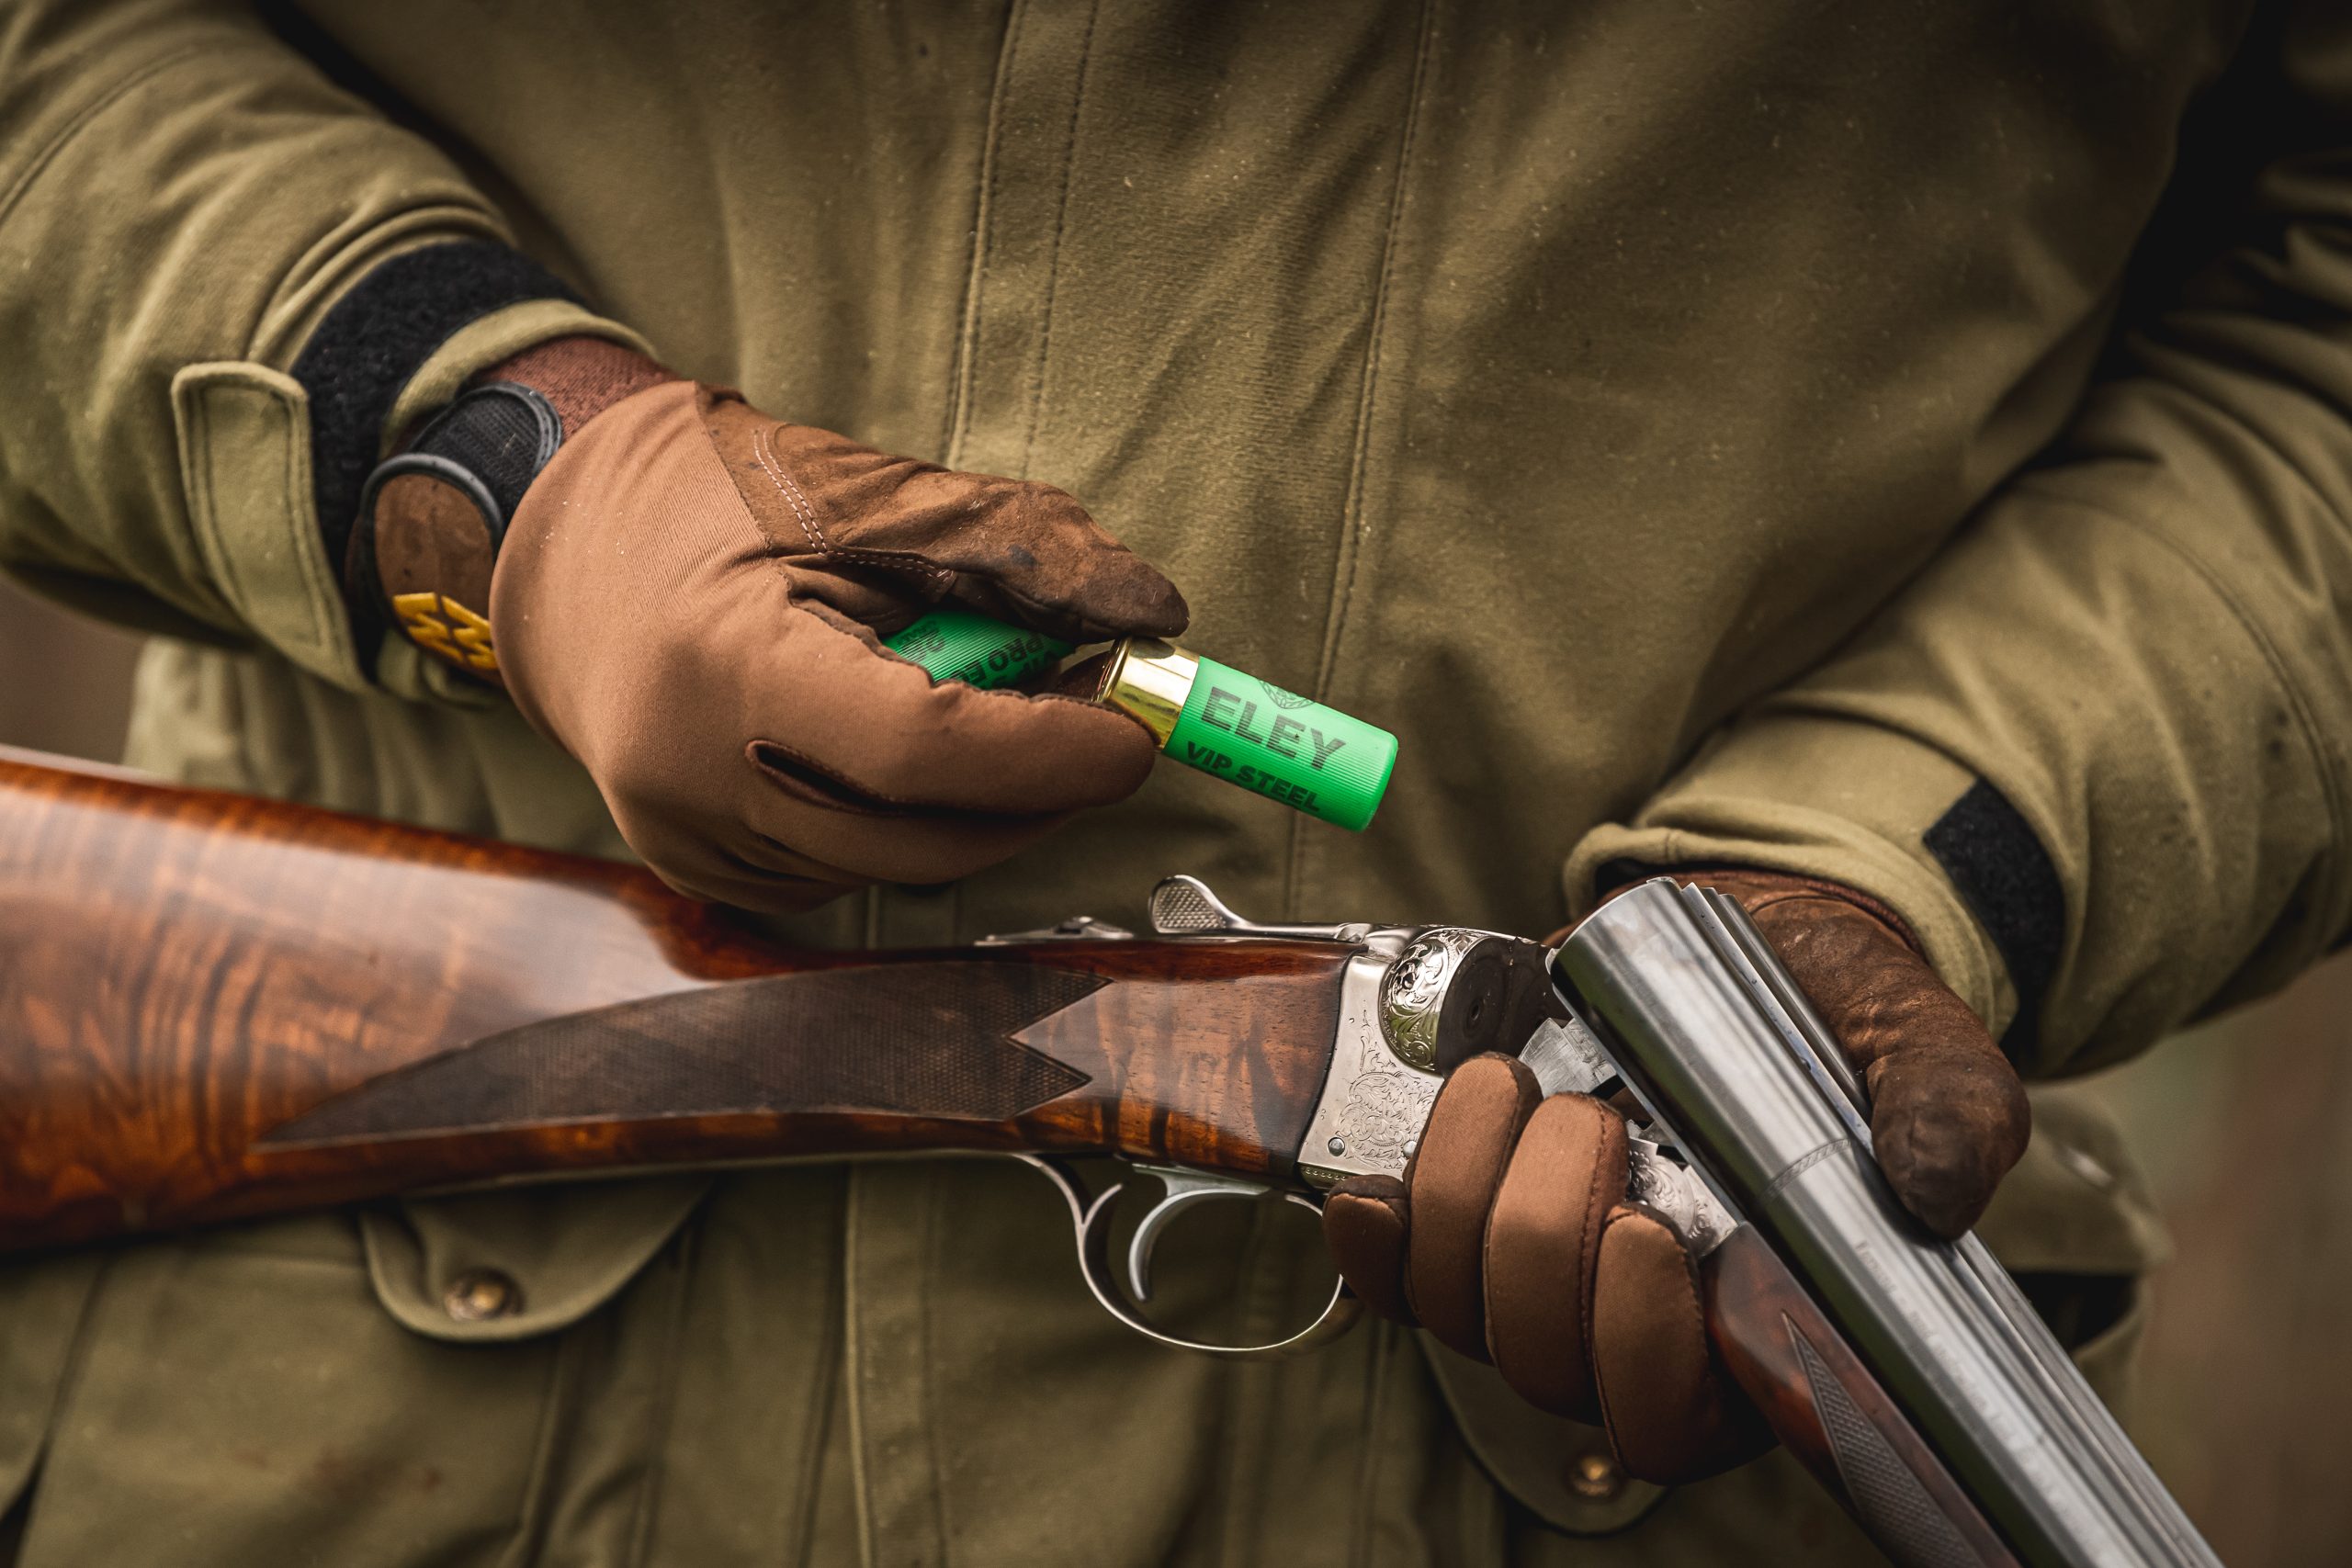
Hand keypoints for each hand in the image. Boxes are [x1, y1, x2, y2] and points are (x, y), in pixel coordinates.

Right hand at [358, 338, 1184, 910]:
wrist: (555, 549)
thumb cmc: (710, 501)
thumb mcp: (859, 492)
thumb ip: (1010, 545)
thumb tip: (1150, 613)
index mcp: (722, 668)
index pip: (922, 750)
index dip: (1048, 751)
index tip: (1139, 730)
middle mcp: (689, 781)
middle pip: (923, 834)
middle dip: (1037, 790)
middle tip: (1101, 719)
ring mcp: (688, 843)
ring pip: (896, 865)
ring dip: (980, 806)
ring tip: (1004, 710)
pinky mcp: (702, 872)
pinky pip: (850, 872)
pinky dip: (911, 820)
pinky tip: (912, 749)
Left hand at [1321, 869, 2030, 1481]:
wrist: (1748, 947)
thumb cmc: (1837, 1021)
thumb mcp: (1923, 1049)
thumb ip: (1948, 1115)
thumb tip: (1933, 1188)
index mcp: (1754, 1326)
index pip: (1672, 1418)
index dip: (1641, 1352)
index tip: (1646, 1233)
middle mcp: (1634, 1324)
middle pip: (1543, 1357)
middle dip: (1545, 1229)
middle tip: (1593, 1113)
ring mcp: (1538, 1278)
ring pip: (1459, 1308)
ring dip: (1466, 1194)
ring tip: (1516, 1087)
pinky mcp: (1467, 1218)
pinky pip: (1391, 1274)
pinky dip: (1374, 1235)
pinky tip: (1380, 1185)